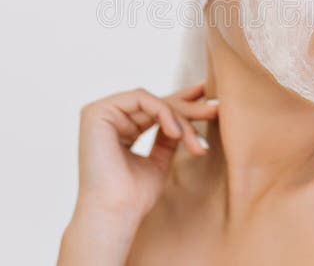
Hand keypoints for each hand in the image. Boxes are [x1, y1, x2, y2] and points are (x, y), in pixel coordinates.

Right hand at [72, 83, 218, 221]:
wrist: (116, 215)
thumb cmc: (133, 198)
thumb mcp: (159, 160)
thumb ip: (167, 137)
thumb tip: (185, 117)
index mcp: (118, 128)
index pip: (153, 109)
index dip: (182, 104)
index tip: (209, 105)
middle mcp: (107, 118)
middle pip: (155, 103)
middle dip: (188, 107)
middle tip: (215, 111)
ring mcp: (100, 113)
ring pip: (153, 101)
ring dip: (180, 118)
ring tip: (197, 141)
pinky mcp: (98, 112)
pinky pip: (141, 99)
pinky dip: (164, 112)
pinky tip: (177, 133)